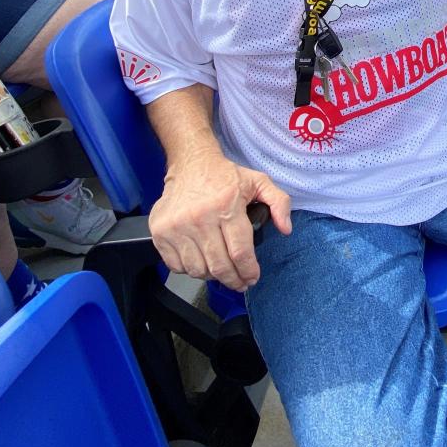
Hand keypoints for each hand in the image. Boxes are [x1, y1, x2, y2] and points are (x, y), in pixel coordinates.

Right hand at [150, 150, 292, 291]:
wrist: (190, 164)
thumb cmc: (225, 176)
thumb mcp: (259, 182)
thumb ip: (279, 202)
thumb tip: (286, 228)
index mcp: (226, 206)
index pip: (240, 252)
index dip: (249, 271)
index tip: (253, 277)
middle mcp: (199, 218)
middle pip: (219, 266)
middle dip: (234, 280)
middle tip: (240, 282)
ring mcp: (177, 227)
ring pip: (198, 269)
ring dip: (212, 275)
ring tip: (221, 268)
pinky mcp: (160, 232)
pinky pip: (177, 266)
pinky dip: (190, 269)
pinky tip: (201, 260)